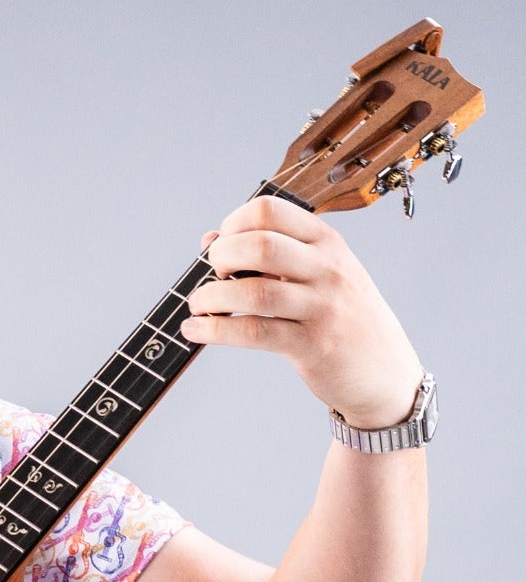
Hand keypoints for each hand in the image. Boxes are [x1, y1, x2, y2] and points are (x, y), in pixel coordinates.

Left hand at [180, 194, 423, 428]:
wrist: (384, 370)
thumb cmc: (342, 317)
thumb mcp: (319, 274)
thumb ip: (269, 253)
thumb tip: (209, 240)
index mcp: (327, 242)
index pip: (271, 211)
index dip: (234, 223)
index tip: (222, 243)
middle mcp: (328, 269)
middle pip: (260, 245)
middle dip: (221, 257)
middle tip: (213, 274)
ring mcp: (322, 307)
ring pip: (254, 291)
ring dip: (212, 296)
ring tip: (198, 304)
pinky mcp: (312, 345)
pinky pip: (254, 332)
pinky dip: (215, 330)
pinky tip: (196, 330)